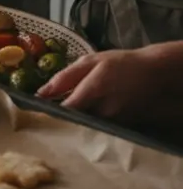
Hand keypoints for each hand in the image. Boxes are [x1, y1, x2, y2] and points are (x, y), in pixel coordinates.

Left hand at [38, 43, 182, 130]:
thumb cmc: (119, 63)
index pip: (64, 110)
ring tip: (64, 112)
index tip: (35, 110)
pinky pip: (96, 127)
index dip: (48, 112)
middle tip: (45, 112)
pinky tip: (83, 114)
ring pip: (84, 125)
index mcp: (94, 91)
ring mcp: (113, 121)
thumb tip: (41, 92)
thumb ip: (65, 77)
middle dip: (58, 118)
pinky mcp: (119, 126)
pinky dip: (86, 122)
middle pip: (72, 121)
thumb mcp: (90, 62)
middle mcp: (104, 110)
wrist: (154, 73)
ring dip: (72, 120)